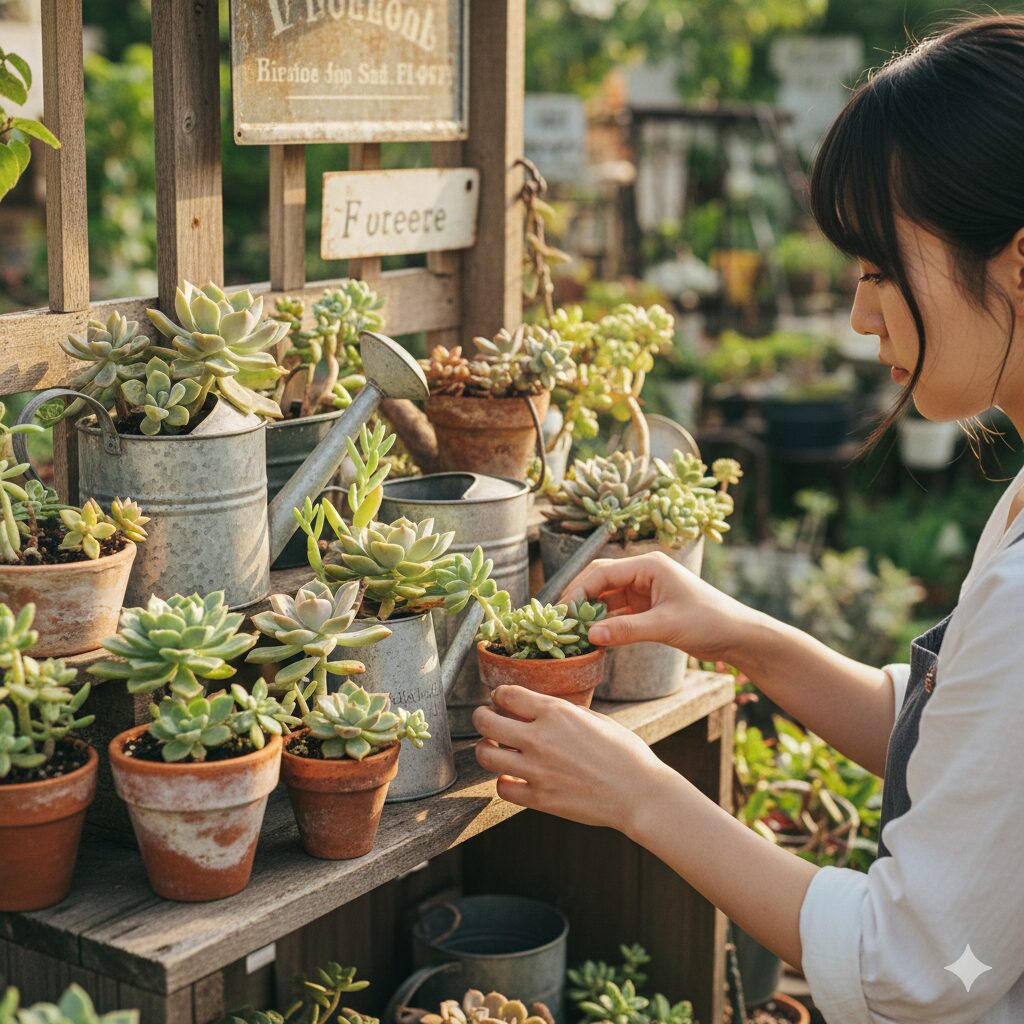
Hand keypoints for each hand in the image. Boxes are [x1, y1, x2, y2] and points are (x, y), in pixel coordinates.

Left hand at [472, 685, 672, 834]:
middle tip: (485, 719)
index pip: (506, 694)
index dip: (499, 695)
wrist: (640, 793)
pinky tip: (512, 776)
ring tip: (493, 748)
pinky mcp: (539, 798)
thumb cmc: (625, 753)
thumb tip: (538, 708)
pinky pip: (502, 787)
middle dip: (481, 717)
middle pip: (485, 722)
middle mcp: (539, 738)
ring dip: (485, 749)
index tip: (500, 699)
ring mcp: (536, 770)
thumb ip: (562, 712)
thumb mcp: (594, 718)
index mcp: (556, 713)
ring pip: (485, 755)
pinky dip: (504, 781)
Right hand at [561, 550, 757, 664]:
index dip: (579, 591)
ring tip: (572, 630)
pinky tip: (592, 635)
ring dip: (590, 611)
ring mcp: (645, 589)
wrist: (737, 635)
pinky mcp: (647, 607)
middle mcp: (644, 573)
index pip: (602, 572)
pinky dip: (604, 621)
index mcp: (648, 565)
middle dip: (579, 598)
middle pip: (600, 579)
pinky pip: (617, 610)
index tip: (562, 613)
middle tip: (560, 621)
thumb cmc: (708, 621)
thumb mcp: (665, 625)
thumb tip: (590, 635)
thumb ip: (627, 630)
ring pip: (606, 596)